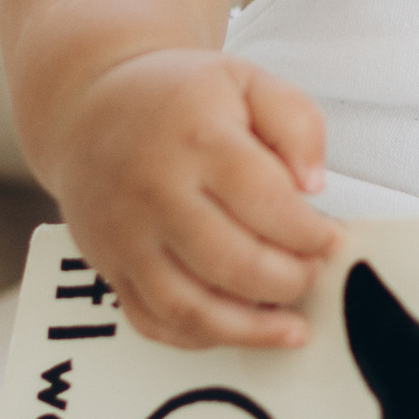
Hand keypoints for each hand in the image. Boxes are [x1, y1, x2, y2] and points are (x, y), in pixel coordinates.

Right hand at [50, 50, 337, 349]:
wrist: (88, 108)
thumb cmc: (178, 97)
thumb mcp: (247, 80)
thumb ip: (296, 123)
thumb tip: (312, 184)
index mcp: (197, 139)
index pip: (267, 202)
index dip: (310, 233)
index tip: (330, 240)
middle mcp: (156, 192)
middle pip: (232, 263)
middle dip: (288, 281)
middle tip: (312, 273)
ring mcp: (127, 236)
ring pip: (191, 307)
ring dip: (251, 328)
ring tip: (292, 326)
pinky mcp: (109, 266)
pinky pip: (153, 322)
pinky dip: (201, 338)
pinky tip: (236, 327)